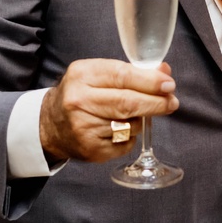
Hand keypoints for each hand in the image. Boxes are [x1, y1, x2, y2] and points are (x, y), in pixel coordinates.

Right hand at [39, 59, 177, 162]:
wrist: (50, 126)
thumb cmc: (81, 95)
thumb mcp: (99, 75)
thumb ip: (132, 72)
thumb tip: (165, 73)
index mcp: (82, 75)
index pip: (122, 76)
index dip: (150, 81)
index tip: (169, 85)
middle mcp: (79, 101)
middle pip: (128, 103)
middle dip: (156, 103)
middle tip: (171, 103)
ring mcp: (83, 128)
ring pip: (130, 125)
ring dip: (140, 120)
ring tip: (132, 116)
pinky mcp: (91, 149)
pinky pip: (125, 144)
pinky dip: (130, 137)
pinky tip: (119, 131)